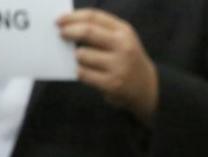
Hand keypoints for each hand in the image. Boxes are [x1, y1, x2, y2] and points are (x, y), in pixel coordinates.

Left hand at [57, 9, 158, 123]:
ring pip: (82, 55)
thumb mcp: (122, 39)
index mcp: (124, 31)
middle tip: (61, 35)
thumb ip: (101, 30)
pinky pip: (83, 74)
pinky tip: (86, 73)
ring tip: (83, 60)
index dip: (73, 17)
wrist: (148, 87)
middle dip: (69, 32)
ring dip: (77, 57)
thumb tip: (69, 25)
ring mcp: (118, 66)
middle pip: (87, 31)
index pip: (94, 17)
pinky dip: (80, 72)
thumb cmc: (127, 59)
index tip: (60, 20)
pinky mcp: (111, 83)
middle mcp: (123, 46)